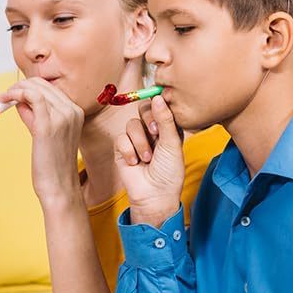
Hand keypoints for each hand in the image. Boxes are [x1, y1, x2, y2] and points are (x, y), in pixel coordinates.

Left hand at [0, 80, 82, 205]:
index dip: (28, 86)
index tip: (13, 92)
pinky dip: (16, 93)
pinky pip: (32, 96)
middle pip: (42, 84)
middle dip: (20, 85)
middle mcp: (72, 111)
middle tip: (5, 95)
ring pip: (36, 88)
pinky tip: (5, 99)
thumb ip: (35, 115)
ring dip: (15, 89)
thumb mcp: (45, 132)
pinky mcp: (48, 125)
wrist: (58, 186)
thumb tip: (19, 100)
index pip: (50, 88)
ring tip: (3, 98)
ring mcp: (63, 117)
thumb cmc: (51, 163)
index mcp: (75, 112)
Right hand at [116, 93, 185, 225]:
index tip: (161, 121)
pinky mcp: (121, 148)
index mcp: (167, 128)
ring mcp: (135, 139)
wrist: (154, 195)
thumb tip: (158, 97)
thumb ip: (165, 120)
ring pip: (131, 124)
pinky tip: (135, 162)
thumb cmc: (169, 173)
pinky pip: (121, 138)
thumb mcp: (172, 144)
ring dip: (140, 142)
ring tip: (147, 158)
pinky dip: (129, 151)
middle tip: (155, 135)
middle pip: (142, 110)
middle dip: (148, 123)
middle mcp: (151, 131)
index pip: (159, 106)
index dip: (158, 110)